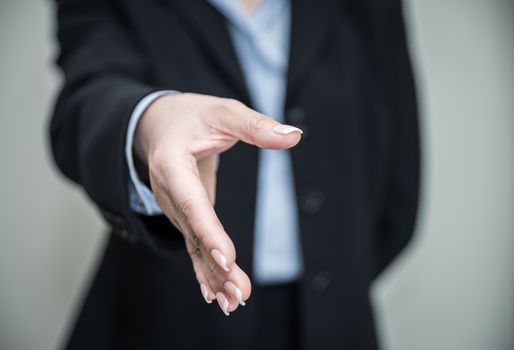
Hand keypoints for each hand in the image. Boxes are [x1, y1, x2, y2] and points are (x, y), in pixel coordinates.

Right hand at [134, 93, 301, 314]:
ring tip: (234, 303)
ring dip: (213, 276)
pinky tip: (216, 296)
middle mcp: (168, 193)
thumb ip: (255, 125)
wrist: (158, 126)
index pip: (191, 201)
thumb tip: (294, 136)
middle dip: (216, 266)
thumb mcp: (223, 111)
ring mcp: (174, 209)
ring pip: (194, 246)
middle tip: (239, 293)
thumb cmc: (191, 116)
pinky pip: (194, 246)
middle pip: (194, 233)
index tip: (227, 258)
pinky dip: (205, 271)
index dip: (208, 231)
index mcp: (171, 164)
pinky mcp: (185, 217)